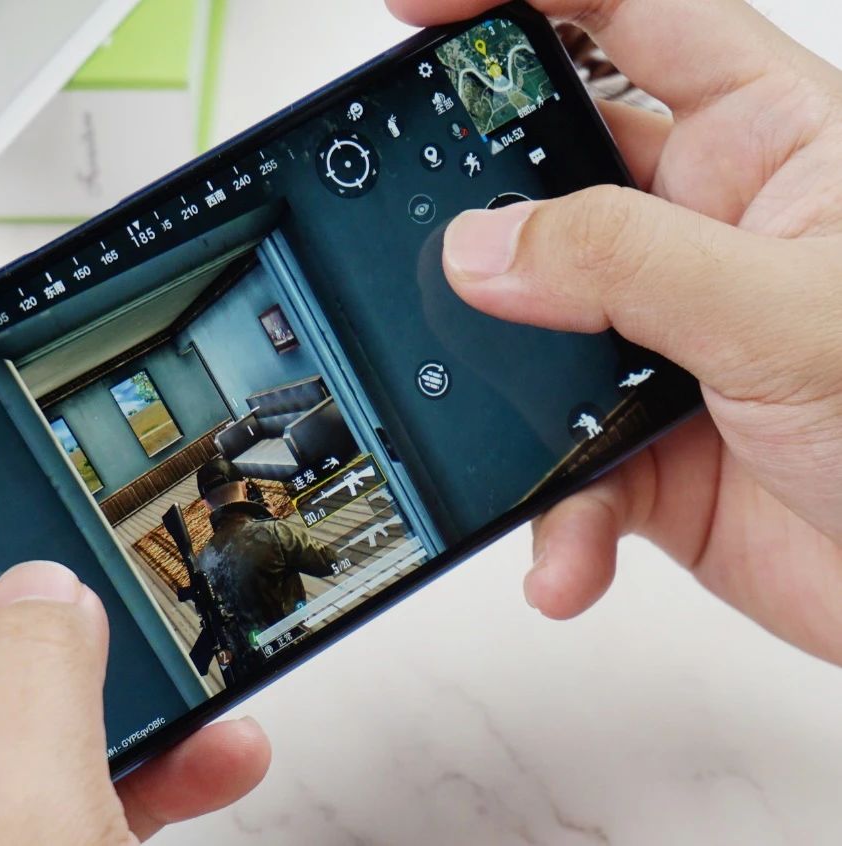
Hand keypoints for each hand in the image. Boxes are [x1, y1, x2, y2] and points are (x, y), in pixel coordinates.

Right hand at [388, 0, 841, 662]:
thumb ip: (625, 263)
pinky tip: (570, 550)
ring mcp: (667, 343)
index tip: (422, 12)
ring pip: (531, 331)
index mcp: (766, 150)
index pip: (635, 19)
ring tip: (489, 422)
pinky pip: (558, 464)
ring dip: (502, 392)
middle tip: (412, 233)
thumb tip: (485, 245)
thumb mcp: (788, 313)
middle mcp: (704, 236)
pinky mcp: (645, 445)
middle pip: (549, 176)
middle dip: (475, 207)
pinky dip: (552, 513)